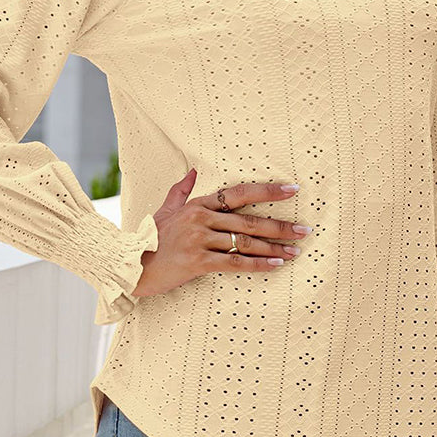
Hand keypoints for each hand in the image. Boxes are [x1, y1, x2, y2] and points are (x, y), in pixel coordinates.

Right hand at [133, 168, 311, 298]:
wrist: (130, 264)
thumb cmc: (149, 238)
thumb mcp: (164, 210)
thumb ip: (180, 190)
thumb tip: (191, 170)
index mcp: (198, 204)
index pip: (240, 193)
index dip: (268, 191)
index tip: (293, 190)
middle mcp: (201, 218)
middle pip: (250, 221)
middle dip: (281, 226)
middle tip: (306, 230)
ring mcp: (199, 240)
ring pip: (246, 243)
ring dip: (275, 248)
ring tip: (296, 251)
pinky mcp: (197, 262)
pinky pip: (234, 262)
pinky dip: (258, 265)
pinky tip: (276, 266)